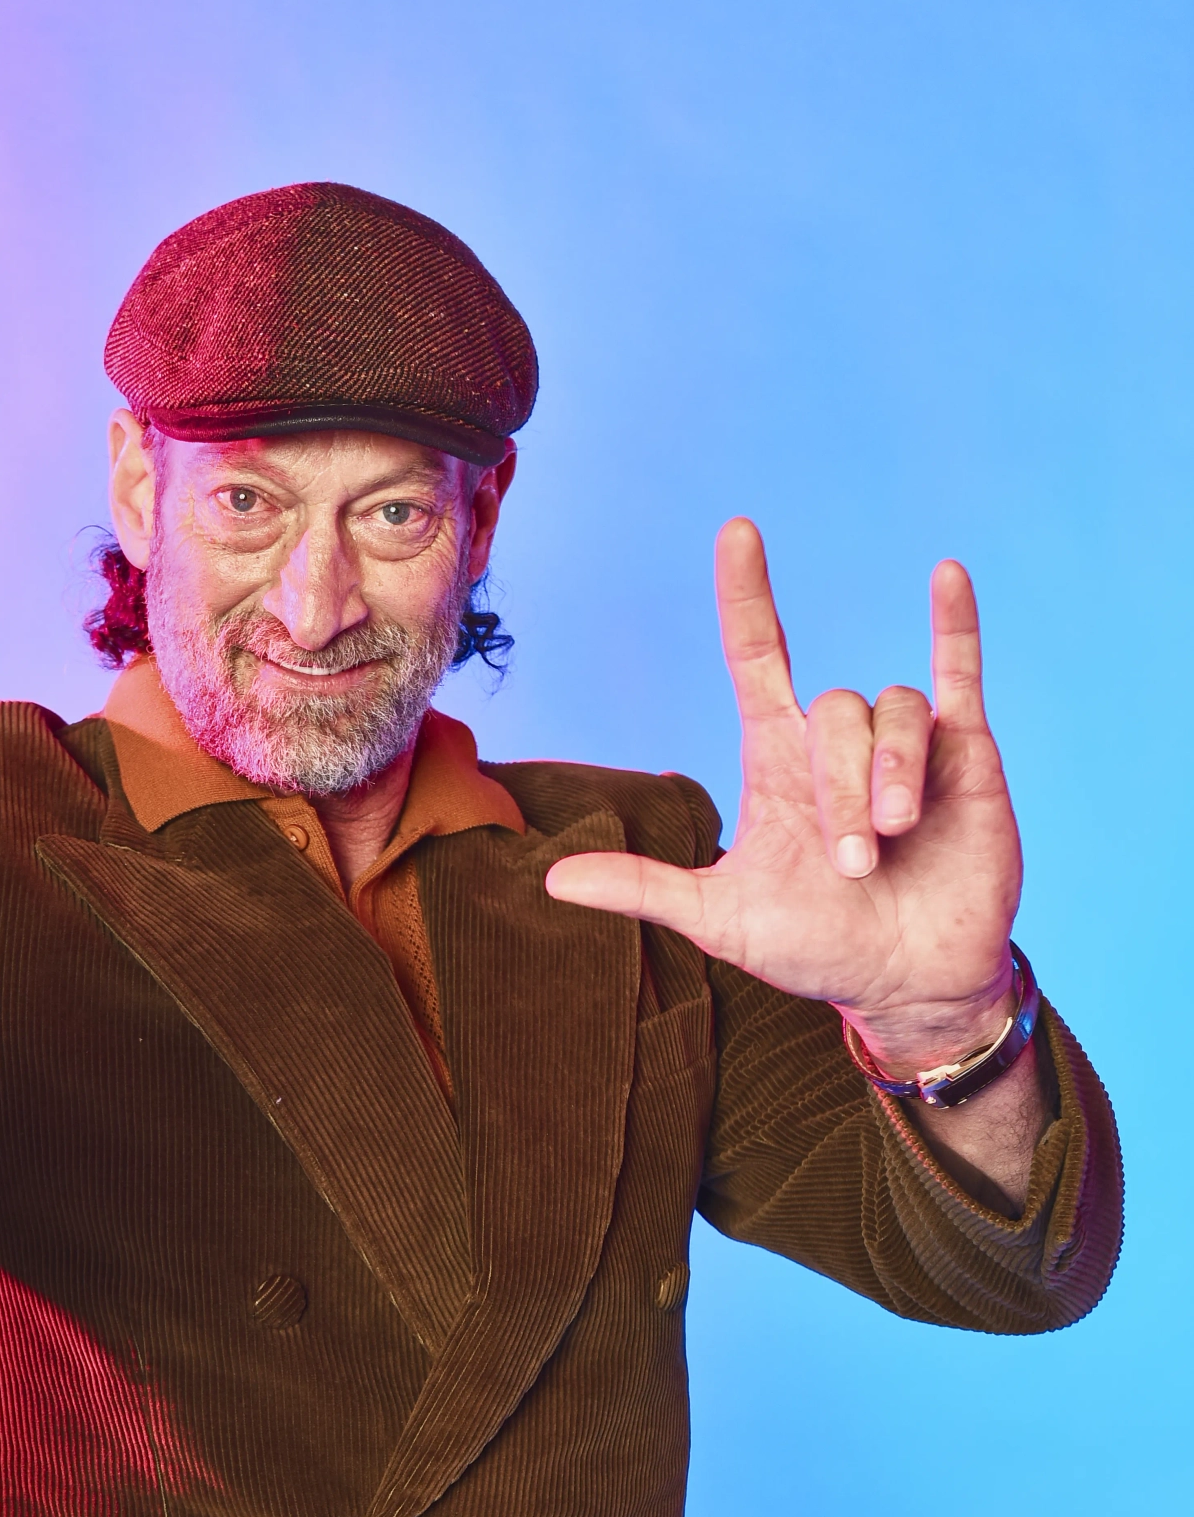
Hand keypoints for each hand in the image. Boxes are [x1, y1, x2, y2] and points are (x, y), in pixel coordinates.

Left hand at [545, 519, 1023, 1075]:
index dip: (746, 596)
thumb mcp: (723, 920)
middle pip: (829, 708)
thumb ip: (647, 890)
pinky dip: (954, 624)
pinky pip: (958, 672)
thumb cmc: (819, 948)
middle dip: (839, 790)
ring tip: (892, 841)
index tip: (737, 533)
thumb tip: (551, 882)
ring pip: (889, 711)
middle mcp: (835, 744)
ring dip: (887, 775)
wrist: (909, 983)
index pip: (757, 655)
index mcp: (776, 762)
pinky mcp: (965, 754)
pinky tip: (945, 575)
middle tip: (852, 865)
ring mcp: (904, 744)